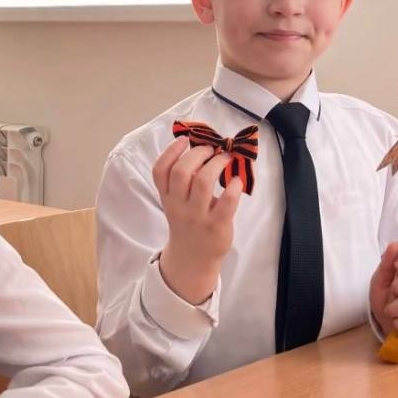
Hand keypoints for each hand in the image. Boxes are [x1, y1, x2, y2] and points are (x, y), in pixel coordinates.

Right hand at [152, 137, 242, 304]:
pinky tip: (237, 180)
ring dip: (217, 164)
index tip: (185, 140)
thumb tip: (201, 149)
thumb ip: (182, 181)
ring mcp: (197, 216)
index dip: (171, 151)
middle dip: (199, 153)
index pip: (160, 171)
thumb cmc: (188, 223)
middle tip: (212, 148)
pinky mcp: (217, 225)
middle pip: (182, 171)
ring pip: (203, 182)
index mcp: (167, 197)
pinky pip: (226, 203)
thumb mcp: (176, 203)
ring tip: (226, 158)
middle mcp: (179, 205)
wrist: (193, 258)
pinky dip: (233, 187)